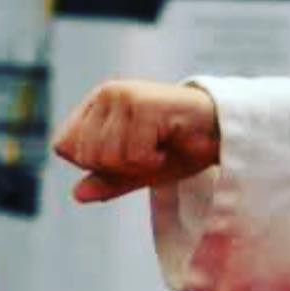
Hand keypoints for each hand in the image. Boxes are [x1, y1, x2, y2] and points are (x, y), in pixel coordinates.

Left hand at [52, 79, 220, 202]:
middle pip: (83, 155)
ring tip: (161, 147)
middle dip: (118, 166)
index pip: (64, 146)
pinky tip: (170, 144)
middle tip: (149, 153)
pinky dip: (154, 161)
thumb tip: (76, 195)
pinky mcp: (142, 104)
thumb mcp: (140, 169)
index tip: (129, 157)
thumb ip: (108, 180)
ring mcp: (123, 96)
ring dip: (139, 164)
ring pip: (107, 156)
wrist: (225, 132)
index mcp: (97, 105)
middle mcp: (106, 95)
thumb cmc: (183, 146)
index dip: (94, 164)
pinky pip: (133, 155)